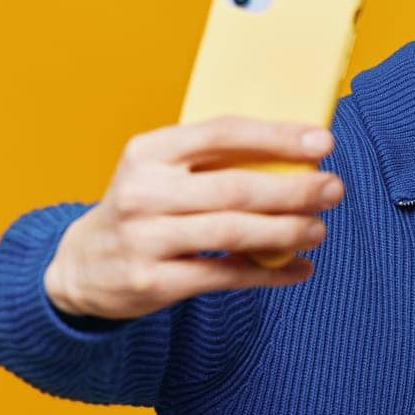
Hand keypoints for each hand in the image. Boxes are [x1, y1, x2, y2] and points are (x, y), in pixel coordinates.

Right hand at [43, 116, 343, 319]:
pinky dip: (268, 273)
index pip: (223, 133)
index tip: (323, 142)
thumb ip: (215, 162)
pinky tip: (299, 268)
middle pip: (235, 188)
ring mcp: (145, 238)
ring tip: (318, 229)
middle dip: (294, 189)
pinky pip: (225, 276)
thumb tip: (300, 157)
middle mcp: (144, 192)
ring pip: (233, 233)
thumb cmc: (144, 208)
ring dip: (286, 232)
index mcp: (150, 151)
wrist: (81, 265)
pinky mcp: (153, 281)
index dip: (278, 137)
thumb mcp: (161, 171)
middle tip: (333, 189)